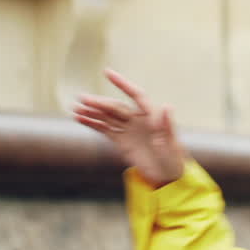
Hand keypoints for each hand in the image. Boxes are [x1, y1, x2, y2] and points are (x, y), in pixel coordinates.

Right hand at [72, 69, 185, 187]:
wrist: (166, 176)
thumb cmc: (173, 158)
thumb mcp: (171, 143)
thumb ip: (167, 126)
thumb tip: (167, 106)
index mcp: (151, 115)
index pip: (136, 94)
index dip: (122, 84)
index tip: (107, 73)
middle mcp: (138, 119)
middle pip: (116, 107)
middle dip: (99, 103)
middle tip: (82, 99)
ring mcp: (128, 129)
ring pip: (108, 117)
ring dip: (92, 112)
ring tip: (76, 108)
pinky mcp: (121, 140)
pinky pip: (105, 129)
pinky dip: (92, 124)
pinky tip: (80, 119)